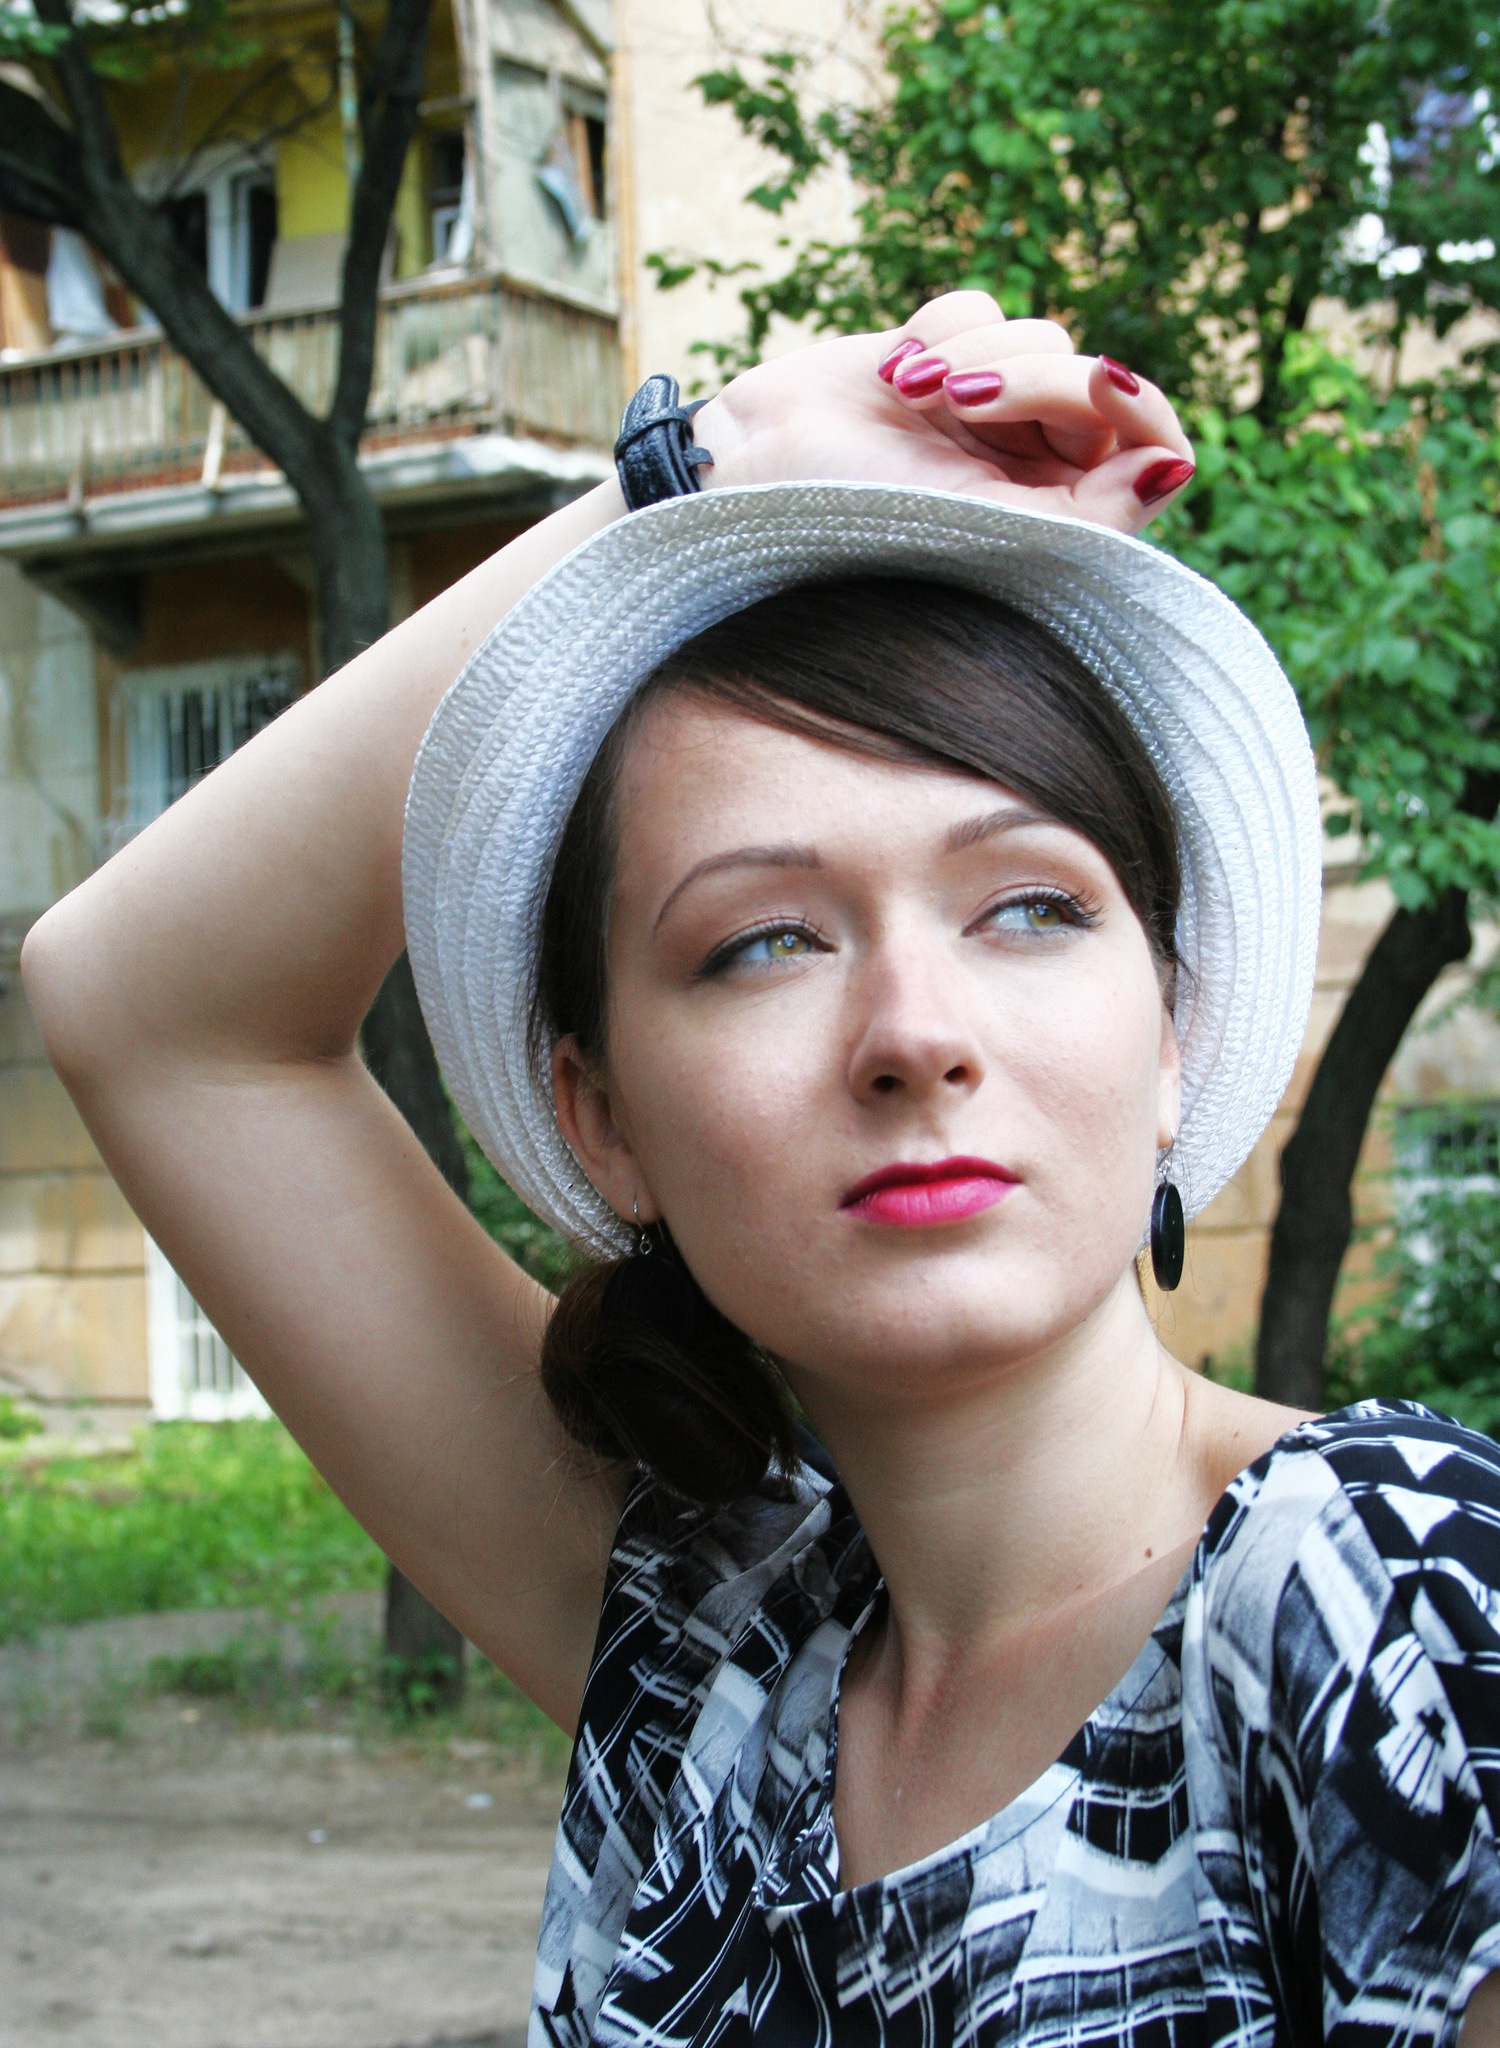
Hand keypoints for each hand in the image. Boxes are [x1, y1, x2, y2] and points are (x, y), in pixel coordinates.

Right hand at [694, 290, 1194, 535]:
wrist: (756, 479)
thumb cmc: (864, 530)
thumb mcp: (990, 534)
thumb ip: (1094, 514)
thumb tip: (1176, 467)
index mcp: (1064, 522)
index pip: (1156, 447)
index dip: (1140, 406)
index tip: (1104, 386)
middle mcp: (1037, 467)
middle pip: (1101, 382)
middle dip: (1036, 379)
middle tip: (960, 403)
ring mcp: (993, 410)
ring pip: (1043, 336)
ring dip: (977, 354)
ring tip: (911, 396)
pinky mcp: (947, 357)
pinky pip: (983, 307)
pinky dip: (940, 329)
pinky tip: (893, 376)